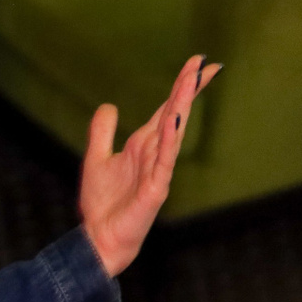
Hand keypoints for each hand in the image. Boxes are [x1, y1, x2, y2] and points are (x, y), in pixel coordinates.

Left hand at [79, 55, 219, 275]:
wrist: (99, 238)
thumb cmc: (103, 204)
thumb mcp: (95, 159)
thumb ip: (102, 133)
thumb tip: (109, 106)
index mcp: (143, 145)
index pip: (166, 110)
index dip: (180, 87)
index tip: (197, 63)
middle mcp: (154, 154)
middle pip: (175, 115)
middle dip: (188, 89)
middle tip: (205, 64)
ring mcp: (158, 170)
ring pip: (173, 133)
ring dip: (182, 107)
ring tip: (192, 82)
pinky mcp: (155, 189)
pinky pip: (164, 162)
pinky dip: (169, 142)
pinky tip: (174, 122)